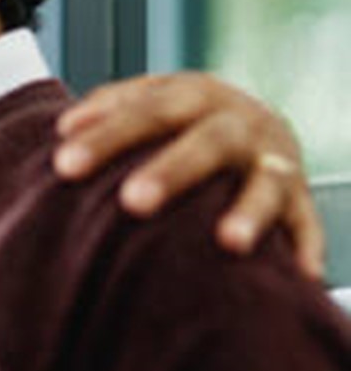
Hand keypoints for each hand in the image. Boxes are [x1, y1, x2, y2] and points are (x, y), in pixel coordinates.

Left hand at [54, 71, 324, 278]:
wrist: (255, 127)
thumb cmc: (181, 124)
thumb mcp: (150, 103)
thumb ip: (110, 110)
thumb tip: (65, 129)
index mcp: (194, 95)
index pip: (148, 110)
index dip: (108, 135)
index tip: (64, 165)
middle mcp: (239, 122)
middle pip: (208, 140)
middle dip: (172, 170)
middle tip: (132, 201)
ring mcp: (274, 158)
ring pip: (267, 181)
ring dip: (249, 210)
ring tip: (229, 241)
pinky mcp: (299, 197)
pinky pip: (305, 222)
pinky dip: (304, 246)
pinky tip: (298, 275)